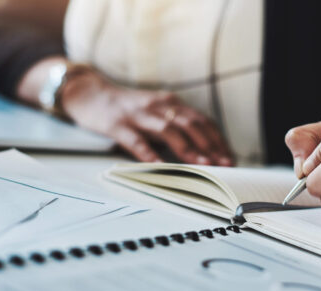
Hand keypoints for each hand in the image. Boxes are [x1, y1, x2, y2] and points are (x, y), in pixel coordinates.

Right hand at [60, 71, 232, 165]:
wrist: (89, 93)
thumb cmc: (127, 109)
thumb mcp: (156, 111)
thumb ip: (175, 126)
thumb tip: (202, 151)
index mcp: (170, 103)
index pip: (202, 120)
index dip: (218, 139)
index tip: (231, 157)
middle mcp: (158, 106)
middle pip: (191, 124)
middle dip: (211, 145)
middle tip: (226, 164)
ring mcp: (137, 114)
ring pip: (169, 131)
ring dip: (189, 149)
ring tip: (204, 165)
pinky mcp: (117, 124)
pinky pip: (136, 141)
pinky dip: (150, 154)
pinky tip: (161, 167)